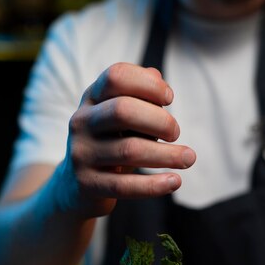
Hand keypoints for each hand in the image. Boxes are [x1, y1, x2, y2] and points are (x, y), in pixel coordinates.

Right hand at [59, 62, 195, 217]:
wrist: (75, 187)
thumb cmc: (109, 146)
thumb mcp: (119, 119)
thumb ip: (139, 99)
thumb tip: (157, 78)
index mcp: (91, 99)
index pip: (116, 77)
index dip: (148, 84)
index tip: (169, 98)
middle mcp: (81, 122)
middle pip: (123, 111)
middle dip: (159, 120)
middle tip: (176, 133)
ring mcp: (81, 154)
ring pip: (129, 150)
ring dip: (167, 155)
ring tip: (189, 158)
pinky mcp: (87, 185)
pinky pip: (124, 186)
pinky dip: (154, 185)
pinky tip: (175, 181)